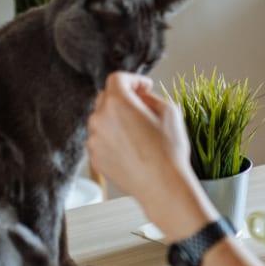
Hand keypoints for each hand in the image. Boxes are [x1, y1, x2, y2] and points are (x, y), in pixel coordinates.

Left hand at [87, 72, 216, 240]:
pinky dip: (113, 140)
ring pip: (103, 121)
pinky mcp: (95, 158)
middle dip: (124, 99)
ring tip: (139, 134)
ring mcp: (94, 140)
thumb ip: (150, 97)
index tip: (144, 87)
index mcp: (118, 103)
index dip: (133, 80)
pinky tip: (133, 150)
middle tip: (142, 109)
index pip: (117, 79)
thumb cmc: (168, 151)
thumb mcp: (170, 112)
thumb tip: (141, 98)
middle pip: (106, 98)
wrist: (162, 186)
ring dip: (117, 121)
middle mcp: (99, 119)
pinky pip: (102, 141)